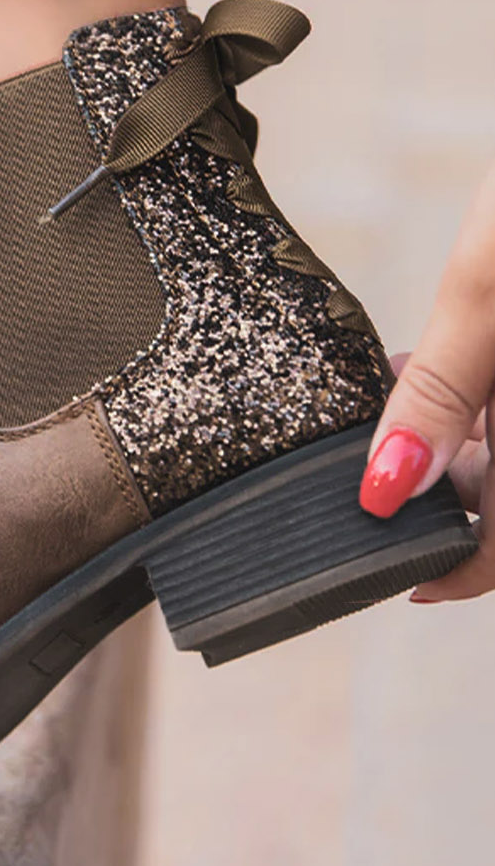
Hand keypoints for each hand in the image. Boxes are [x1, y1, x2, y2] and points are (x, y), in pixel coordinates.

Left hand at [359, 161, 494, 599]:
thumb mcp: (492, 288)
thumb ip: (441, 394)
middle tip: (381, 464)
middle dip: (455, 489)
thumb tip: (389, 487)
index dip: (460, 570)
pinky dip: (490, 396)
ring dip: (471, 440)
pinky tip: (444, 354)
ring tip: (404, 390)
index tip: (408, 577)